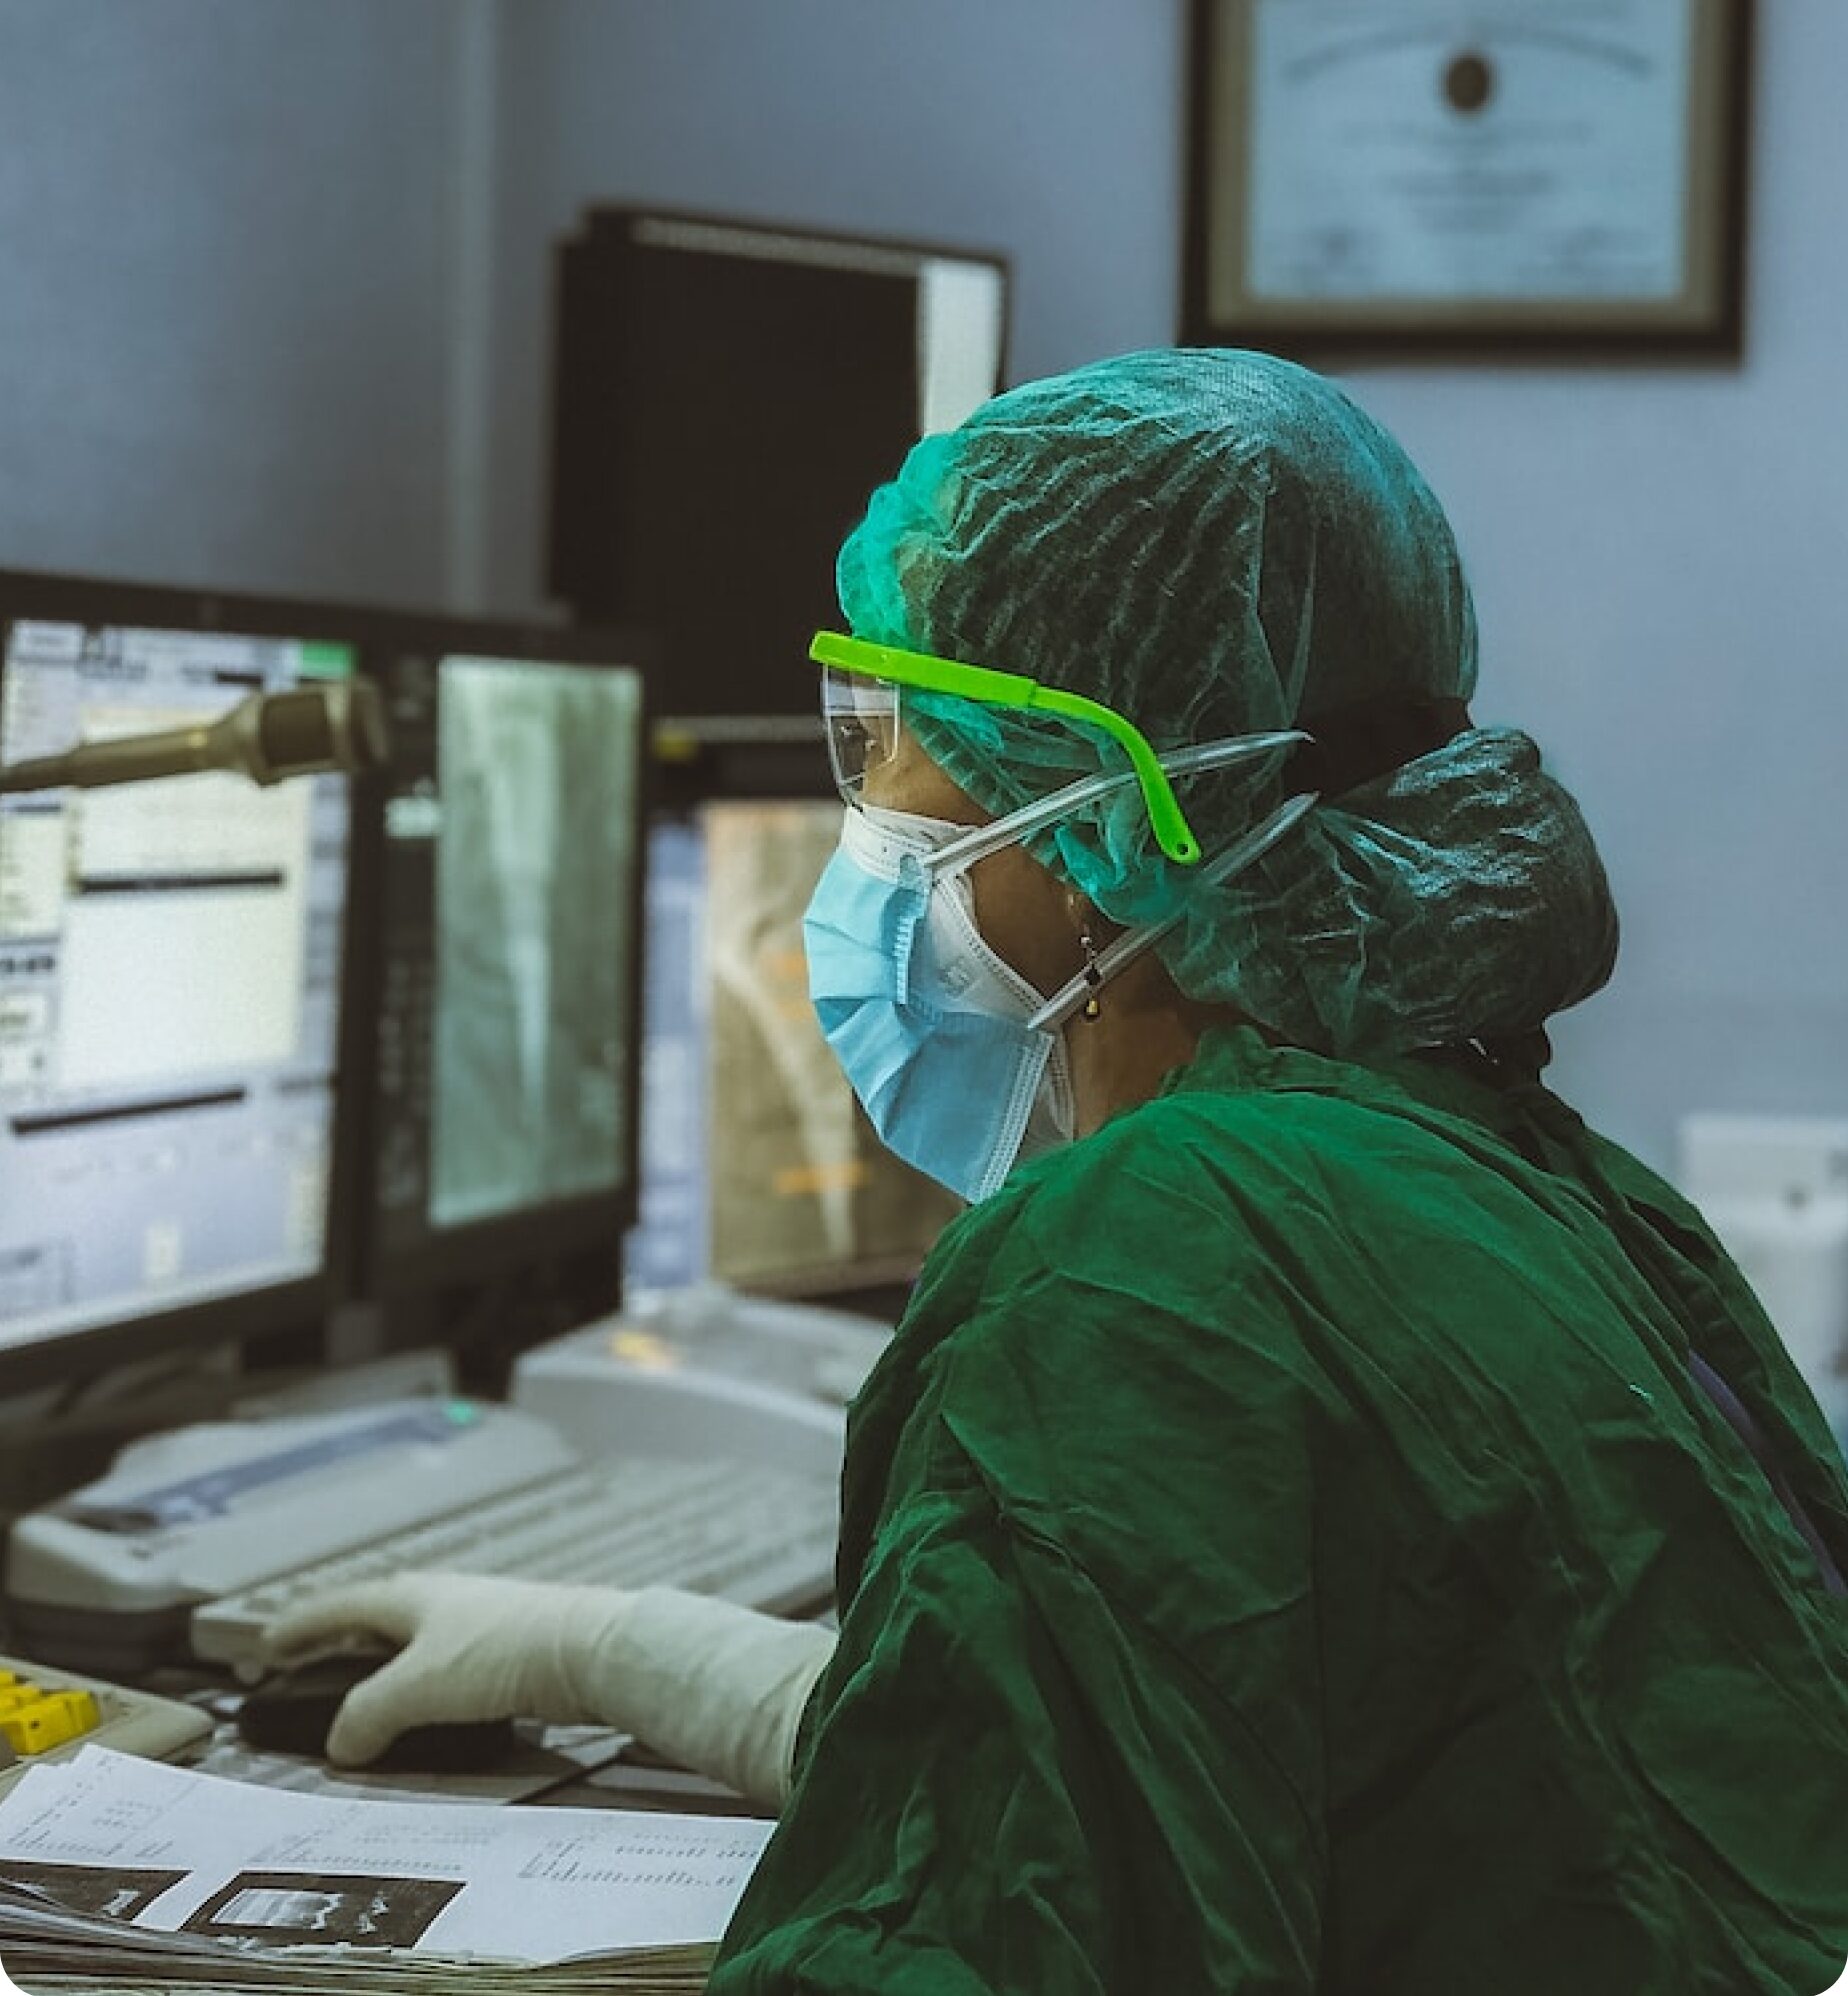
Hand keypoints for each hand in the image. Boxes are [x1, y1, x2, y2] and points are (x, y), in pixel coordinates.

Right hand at [261, 1572, 837, 1806]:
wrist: (592, 1649)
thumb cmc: (502, 1653)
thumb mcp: (418, 1686)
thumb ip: (367, 1715)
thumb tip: (338, 1745)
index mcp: (413, 1596)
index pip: (340, 1606)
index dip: (300, 1626)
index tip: (263, 1644)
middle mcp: (444, 1600)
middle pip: (378, 1618)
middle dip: (339, 1643)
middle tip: (306, 1671)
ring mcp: (480, 1622)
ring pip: (415, 1643)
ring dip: (382, 1668)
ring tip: (361, 1702)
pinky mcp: (510, 1650)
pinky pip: (446, 1668)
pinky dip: (421, 1687)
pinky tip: (427, 1712)